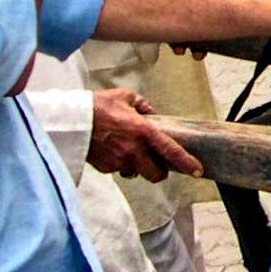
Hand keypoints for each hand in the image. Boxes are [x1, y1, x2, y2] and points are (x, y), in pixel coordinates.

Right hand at [86, 87, 202, 181]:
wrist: (72, 121)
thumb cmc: (98, 106)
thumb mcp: (124, 97)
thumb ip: (142, 104)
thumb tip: (149, 112)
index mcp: (143, 131)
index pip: (170, 151)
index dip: (186, 163)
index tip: (197, 171)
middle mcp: (134, 150)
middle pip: (155, 175)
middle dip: (159, 172)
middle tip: (156, 163)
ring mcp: (119, 162)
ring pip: (136, 173)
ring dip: (137, 166)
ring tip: (127, 151)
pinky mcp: (106, 168)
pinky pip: (119, 170)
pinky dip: (119, 163)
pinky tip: (112, 150)